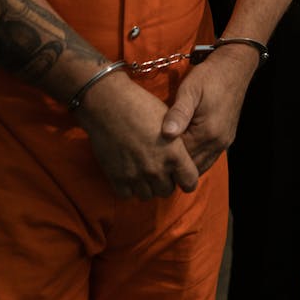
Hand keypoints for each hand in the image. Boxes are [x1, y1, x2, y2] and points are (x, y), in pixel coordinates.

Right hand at [77, 72, 199, 199]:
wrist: (108, 104)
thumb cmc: (141, 106)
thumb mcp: (168, 121)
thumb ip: (177, 144)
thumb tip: (182, 158)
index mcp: (174, 154)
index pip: (190, 183)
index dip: (187, 179)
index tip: (181, 174)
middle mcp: (157, 169)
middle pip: (167, 191)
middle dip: (165, 182)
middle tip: (159, 168)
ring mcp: (136, 175)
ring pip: (148, 195)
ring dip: (147, 186)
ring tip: (142, 170)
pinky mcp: (117, 177)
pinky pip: (127, 195)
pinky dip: (128, 187)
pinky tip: (128, 172)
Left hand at [161, 46, 255, 173]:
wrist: (234, 66)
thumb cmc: (209, 76)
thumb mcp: (190, 90)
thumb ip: (179, 113)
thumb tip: (167, 133)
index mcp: (208, 132)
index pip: (181, 158)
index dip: (165, 157)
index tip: (148, 151)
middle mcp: (217, 142)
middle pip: (191, 166)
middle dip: (174, 165)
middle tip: (154, 157)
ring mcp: (223, 142)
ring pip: (201, 166)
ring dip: (185, 164)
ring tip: (166, 157)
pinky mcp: (226, 138)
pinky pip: (208, 158)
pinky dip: (195, 159)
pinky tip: (183, 151)